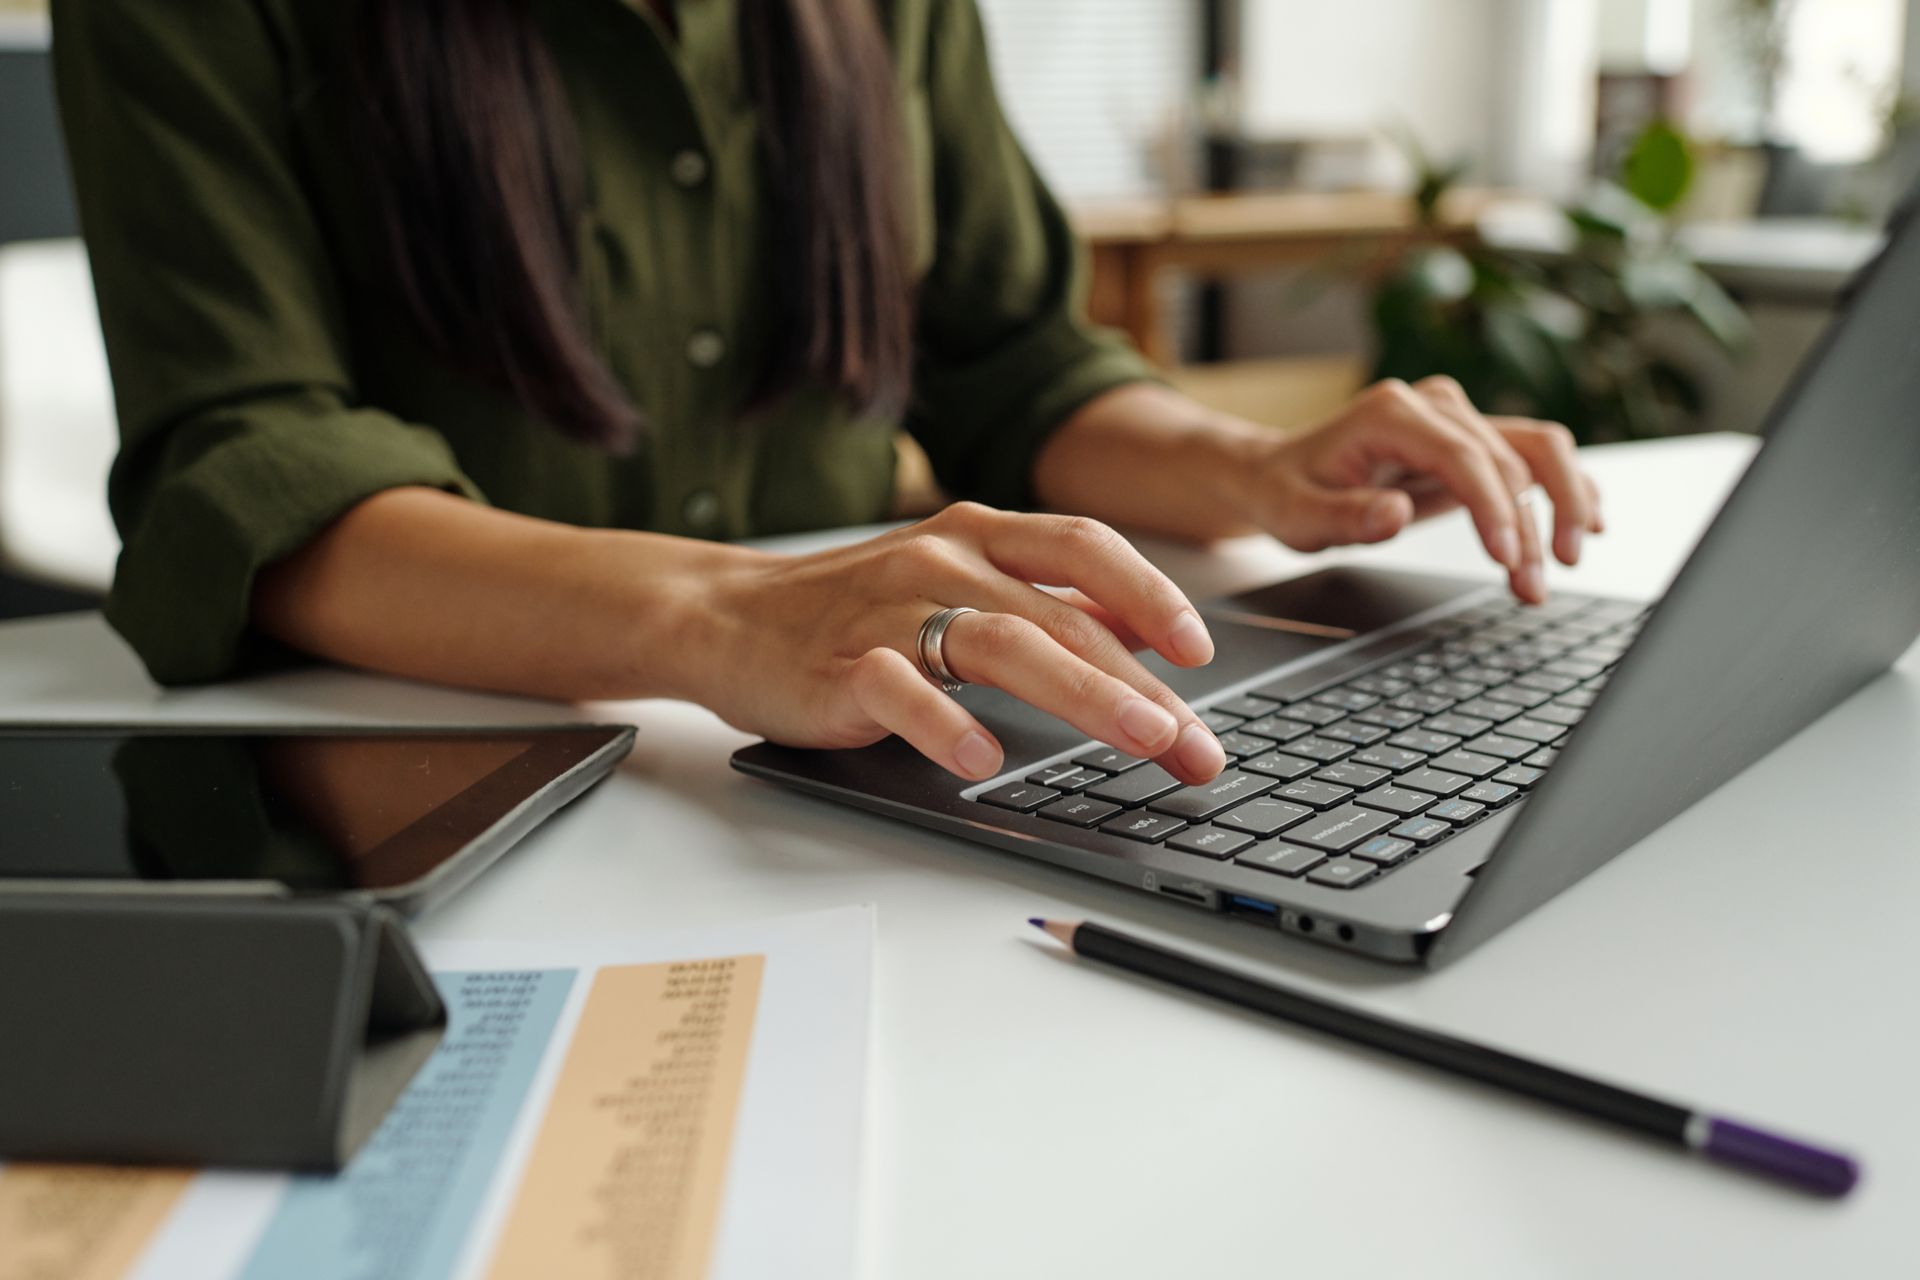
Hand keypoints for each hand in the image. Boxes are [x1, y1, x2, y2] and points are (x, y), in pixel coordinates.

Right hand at [690, 502, 1228, 782]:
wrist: (723, 616)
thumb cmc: (852, 609)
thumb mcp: (956, 583)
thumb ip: (1044, 600)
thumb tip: (1142, 630)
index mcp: (977, 534)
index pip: (1084, 546)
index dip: (1151, 594)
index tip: (1199, 652)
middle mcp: (942, 559)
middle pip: (1063, 615)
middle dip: (1145, 684)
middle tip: (1196, 744)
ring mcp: (890, 610)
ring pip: (1001, 643)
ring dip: (1084, 693)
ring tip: (1141, 738)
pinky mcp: (839, 665)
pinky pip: (900, 690)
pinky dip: (945, 725)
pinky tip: (982, 762)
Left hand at [1241, 377, 1604, 601]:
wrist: (1281, 473)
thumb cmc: (1288, 493)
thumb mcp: (1297, 516)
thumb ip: (1344, 516)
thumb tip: (1394, 512)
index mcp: (1391, 413)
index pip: (1463, 457)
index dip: (1493, 508)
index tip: (1507, 559)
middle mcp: (1435, 404)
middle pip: (1509, 458)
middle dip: (1529, 527)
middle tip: (1532, 587)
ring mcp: (1459, 417)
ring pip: (1537, 451)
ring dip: (1560, 507)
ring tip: (1562, 565)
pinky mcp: (1473, 440)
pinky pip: (1535, 455)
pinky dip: (1565, 487)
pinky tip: (1588, 523)